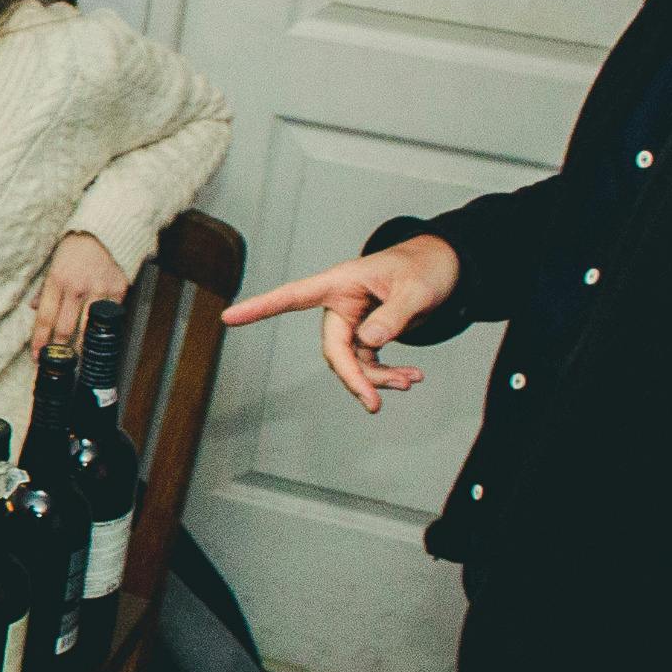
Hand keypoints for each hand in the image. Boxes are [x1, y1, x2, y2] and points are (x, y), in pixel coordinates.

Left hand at [31, 230, 128, 354]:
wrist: (103, 231)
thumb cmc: (74, 249)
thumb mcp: (53, 265)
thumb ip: (44, 289)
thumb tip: (33, 309)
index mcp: (57, 280)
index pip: (45, 318)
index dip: (40, 340)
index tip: (36, 356)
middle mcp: (77, 286)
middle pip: (65, 328)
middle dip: (59, 349)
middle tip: (55, 362)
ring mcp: (99, 288)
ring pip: (88, 328)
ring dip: (81, 346)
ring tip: (77, 359)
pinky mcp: (118, 289)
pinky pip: (109, 316)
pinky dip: (103, 328)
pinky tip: (98, 338)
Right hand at [220, 232, 459, 413]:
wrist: (442, 269)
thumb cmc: (423, 268)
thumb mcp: (415, 291)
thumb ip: (392, 317)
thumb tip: (369, 344)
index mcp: (340, 283)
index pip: (292, 296)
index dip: (260, 308)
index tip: (229, 317)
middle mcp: (340, 305)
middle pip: (333, 349)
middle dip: (353, 377)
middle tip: (374, 403)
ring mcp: (352, 323)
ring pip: (352, 362)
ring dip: (378, 378)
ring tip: (410, 381)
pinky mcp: (367, 336)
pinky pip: (368, 364)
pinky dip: (389, 375)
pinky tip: (412, 377)